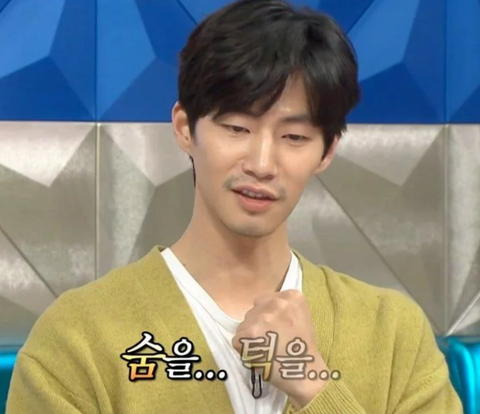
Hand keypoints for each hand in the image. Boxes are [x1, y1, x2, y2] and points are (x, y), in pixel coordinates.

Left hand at [232, 289, 328, 408]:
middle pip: (253, 310)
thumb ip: (283, 307)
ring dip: (251, 336)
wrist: (304, 372)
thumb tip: (262, 307)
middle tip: (270, 339)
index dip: (267, 314)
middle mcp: (275, 304)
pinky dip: (244, 349)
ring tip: (265, 348)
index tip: (276, 327)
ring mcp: (259, 319)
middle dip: (258, 324)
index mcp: (290, 297)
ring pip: (244, 324)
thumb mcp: (300, 316)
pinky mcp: (246, 335)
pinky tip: (258, 355)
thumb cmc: (302, 347)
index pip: (265, 300)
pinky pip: (238, 339)